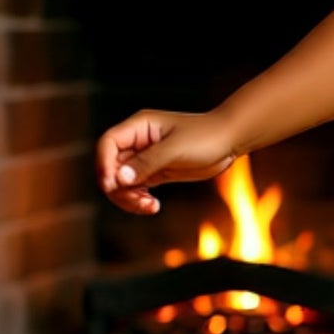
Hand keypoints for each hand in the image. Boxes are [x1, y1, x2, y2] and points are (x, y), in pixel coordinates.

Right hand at [96, 109, 237, 215]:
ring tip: (150, 206)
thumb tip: (119, 178)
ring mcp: (145, 158)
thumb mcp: (176, 149)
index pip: (107, 144)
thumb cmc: (206, 137)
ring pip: (121, 182)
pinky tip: (153, 206)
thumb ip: (147, 162)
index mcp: (139, 127)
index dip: (103, 164)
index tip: (112, 184)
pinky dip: (139, 200)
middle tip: (138, 200)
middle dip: (118, 187)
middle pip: (110, 167)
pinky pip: (136, 189)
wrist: (230, 141)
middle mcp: (138, 142)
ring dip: (129, 198)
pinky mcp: (155, 172)